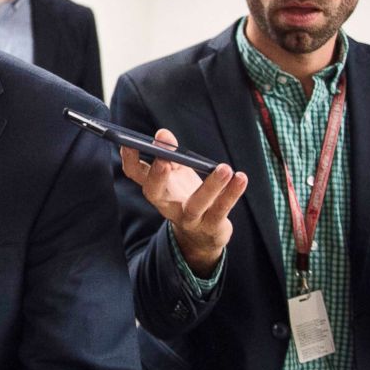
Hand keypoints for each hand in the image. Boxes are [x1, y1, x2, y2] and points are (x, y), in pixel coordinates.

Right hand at [120, 128, 246, 276]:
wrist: (203, 235)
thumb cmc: (185, 195)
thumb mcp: (176, 173)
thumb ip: (170, 153)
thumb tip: (163, 134)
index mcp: (155, 188)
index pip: (135, 174)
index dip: (129, 159)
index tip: (128, 142)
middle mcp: (166, 204)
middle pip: (155, 192)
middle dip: (158, 175)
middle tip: (164, 158)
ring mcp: (188, 218)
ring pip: (196, 204)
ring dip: (210, 186)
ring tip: (224, 168)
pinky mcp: (211, 225)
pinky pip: (221, 209)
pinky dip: (232, 193)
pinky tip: (240, 177)